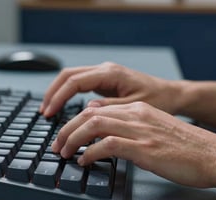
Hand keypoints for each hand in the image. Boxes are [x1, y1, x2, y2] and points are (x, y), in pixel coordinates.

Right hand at [40, 62, 183, 117]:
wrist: (170, 94)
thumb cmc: (157, 99)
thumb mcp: (134, 107)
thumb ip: (110, 108)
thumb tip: (87, 111)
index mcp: (110, 73)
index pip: (74, 81)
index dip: (59, 97)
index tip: (49, 113)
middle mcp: (104, 70)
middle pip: (67, 75)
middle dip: (52, 93)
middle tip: (44, 112)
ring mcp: (103, 74)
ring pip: (71, 77)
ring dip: (57, 92)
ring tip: (48, 109)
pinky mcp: (104, 80)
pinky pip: (79, 83)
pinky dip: (66, 93)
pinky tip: (62, 105)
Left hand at [52, 102, 215, 188]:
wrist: (212, 153)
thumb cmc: (184, 146)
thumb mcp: (153, 130)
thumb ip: (130, 130)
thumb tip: (105, 139)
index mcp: (137, 110)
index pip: (96, 108)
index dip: (75, 120)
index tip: (65, 133)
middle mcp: (135, 115)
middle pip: (89, 114)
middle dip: (67, 129)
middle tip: (57, 144)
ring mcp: (139, 130)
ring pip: (94, 125)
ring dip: (73, 139)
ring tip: (64, 152)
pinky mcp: (143, 147)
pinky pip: (107, 145)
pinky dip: (90, 152)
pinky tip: (84, 161)